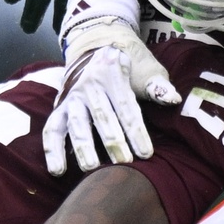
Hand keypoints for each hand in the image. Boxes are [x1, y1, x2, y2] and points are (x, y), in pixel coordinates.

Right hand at [42, 0, 180, 175]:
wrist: (98, 52)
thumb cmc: (129, 70)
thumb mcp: (146, 70)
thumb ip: (157, 86)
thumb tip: (172, 99)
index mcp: (112, 73)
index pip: (125, 106)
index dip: (136, 131)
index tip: (146, 153)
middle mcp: (89, 85)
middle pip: (101, 116)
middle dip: (113, 142)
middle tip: (125, 163)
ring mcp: (72, 98)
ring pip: (76, 123)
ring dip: (84, 147)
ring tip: (92, 169)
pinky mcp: (59, 109)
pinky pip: (52, 129)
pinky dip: (52, 150)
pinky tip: (57, 171)